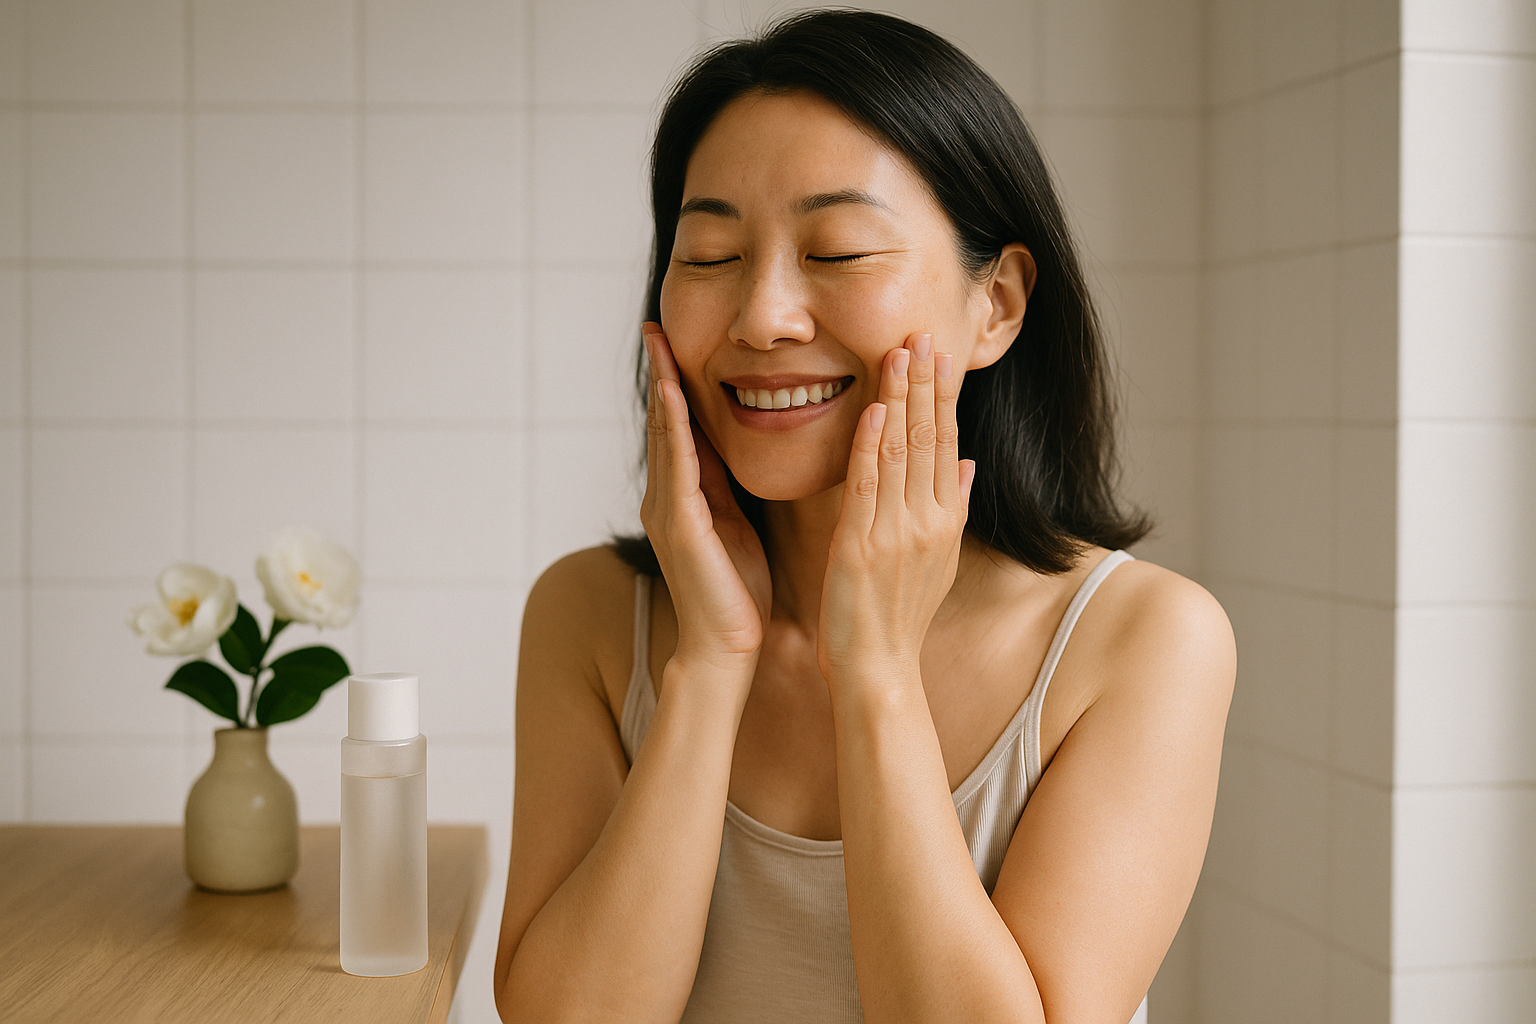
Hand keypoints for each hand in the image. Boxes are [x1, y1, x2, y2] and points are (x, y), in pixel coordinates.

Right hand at [641, 323, 771, 684]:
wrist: (725, 648)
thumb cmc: (738, 593)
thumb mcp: (740, 526)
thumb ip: (733, 489)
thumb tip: (747, 451)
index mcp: (687, 496)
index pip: (682, 429)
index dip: (678, 384)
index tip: (675, 342)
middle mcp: (668, 498)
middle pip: (665, 422)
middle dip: (661, 373)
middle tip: (656, 326)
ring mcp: (669, 510)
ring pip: (666, 436)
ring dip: (663, 387)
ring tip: (659, 345)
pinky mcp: (680, 526)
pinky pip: (677, 466)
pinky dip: (675, 427)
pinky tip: (674, 396)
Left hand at [817, 333, 974, 686]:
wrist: (877, 668)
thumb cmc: (898, 617)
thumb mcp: (937, 561)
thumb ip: (952, 509)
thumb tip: (967, 466)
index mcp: (946, 520)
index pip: (947, 443)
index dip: (943, 396)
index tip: (940, 353)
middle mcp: (929, 520)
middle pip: (932, 438)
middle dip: (927, 383)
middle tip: (923, 333)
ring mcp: (897, 532)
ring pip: (902, 451)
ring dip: (900, 399)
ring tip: (900, 353)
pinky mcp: (862, 546)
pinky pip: (868, 485)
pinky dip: (870, 445)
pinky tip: (871, 409)